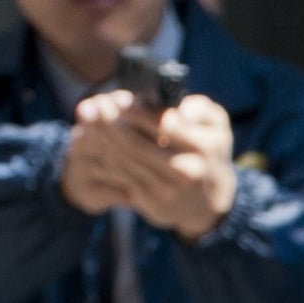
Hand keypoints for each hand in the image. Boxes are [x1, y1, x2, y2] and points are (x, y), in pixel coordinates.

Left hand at [63, 91, 239, 238]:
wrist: (209, 202)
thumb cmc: (209, 152)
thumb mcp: (217, 125)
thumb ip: (200, 108)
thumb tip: (178, 107)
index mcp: (203, 146)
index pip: (163, 125)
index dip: (136, 111)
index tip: (118, 99)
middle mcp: (187, 170)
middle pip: (137, 144)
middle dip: (108, 123)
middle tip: (90, 106)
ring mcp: (168, 189)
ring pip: (125, 161)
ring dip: (101, 139)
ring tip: (86, 119)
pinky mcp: (152, 203)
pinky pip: (122, 177)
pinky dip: (104, 158)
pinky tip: (94, 143)